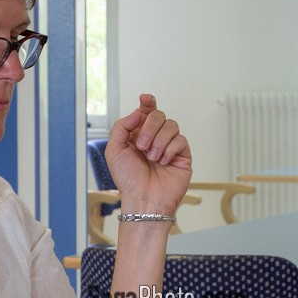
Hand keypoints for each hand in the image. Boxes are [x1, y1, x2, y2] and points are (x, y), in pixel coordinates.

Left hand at [105, 94, 191, 214]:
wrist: (143, 199)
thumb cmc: (128, 180)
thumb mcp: (114, 150)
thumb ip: (122, 126)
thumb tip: (139, 111)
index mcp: (138, 135)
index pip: (146, 112)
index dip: (147, 102)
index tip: (145, 98)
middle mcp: (155, 138)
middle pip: (159, 115)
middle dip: (149, 128)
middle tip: (141, 147)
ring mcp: (170, 146)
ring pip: (171, 125)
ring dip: (159, 141)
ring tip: (152, 158)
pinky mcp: (182, 155)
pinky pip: (181, 140)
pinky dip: (170, 149)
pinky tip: (163, 162)